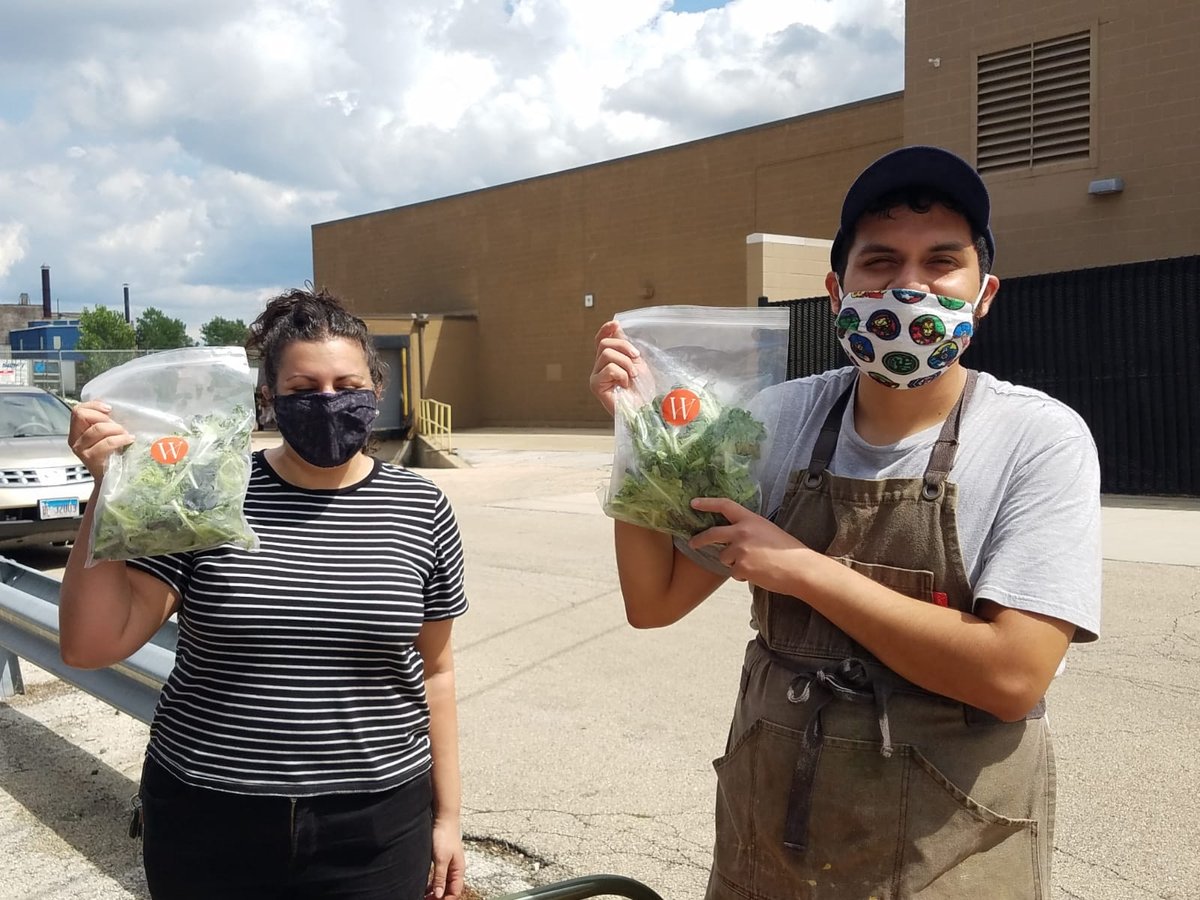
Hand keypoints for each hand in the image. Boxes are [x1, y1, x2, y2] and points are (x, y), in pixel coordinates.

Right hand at [68, 400, 134, 480]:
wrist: (110, 477)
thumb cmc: (109, 454)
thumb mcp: (104, 434)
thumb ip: (102, 421)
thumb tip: (109, 408)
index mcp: (76, 431)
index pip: (77, 410)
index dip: (94, 406)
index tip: (109, 409)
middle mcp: (75, 440)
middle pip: (83, 416)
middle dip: (105, 418)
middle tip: (118, 426)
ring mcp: (81, 449)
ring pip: (98, 428)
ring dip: (116, 429)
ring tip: (126, 434)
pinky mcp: (91, 458)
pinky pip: (107, 442)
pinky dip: (121, 439)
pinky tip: (129, 439)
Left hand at [426, 817, 464, 899]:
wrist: (444, 819)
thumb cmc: (445, 836)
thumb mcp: (441, 859)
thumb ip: (440, 877)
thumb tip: (439, 895)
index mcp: (458, 870)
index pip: (454, 892)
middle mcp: (455, 870)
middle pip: (449, 890)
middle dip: (439, 897)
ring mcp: (449, 865)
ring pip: (443, 884)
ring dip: (435, 892)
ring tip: (424, 896)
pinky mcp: (442, 861)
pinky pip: (439, 877)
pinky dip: (433, 884)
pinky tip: (425, 887)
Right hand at [589, 320, 650, 415]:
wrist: (645, 407)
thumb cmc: (642, 389)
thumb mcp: (636, 361)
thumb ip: (624, 346)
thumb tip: (616, 326)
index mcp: (608, 361)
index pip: (600, 340)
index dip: (606, 330)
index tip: (615, 324)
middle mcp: (599, 367)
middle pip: (605, 344)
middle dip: (624, 347)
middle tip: (636, 358)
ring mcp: (596, 376)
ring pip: (607, 354)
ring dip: (625, 363)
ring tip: (633, 375)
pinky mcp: (596, 385)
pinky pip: (609, 369)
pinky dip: (622, 374)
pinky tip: (625, 385)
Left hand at [688, 498, 810, 592]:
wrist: (799, 568)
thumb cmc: (788, 551)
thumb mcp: (768, 530)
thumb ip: (749, 530)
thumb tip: (734, 537)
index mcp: (750, 519)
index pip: (725, 505)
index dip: (707, 503)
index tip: (694, 503)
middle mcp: (742, 532)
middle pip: (712, 534)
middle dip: (699, 539)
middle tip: (693, 543)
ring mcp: (740, 550)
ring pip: (724, 558)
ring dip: (734, 563)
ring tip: (755, 564)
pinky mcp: (740, 567)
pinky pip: (734, 572)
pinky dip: (743, 575)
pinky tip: (758, 573)